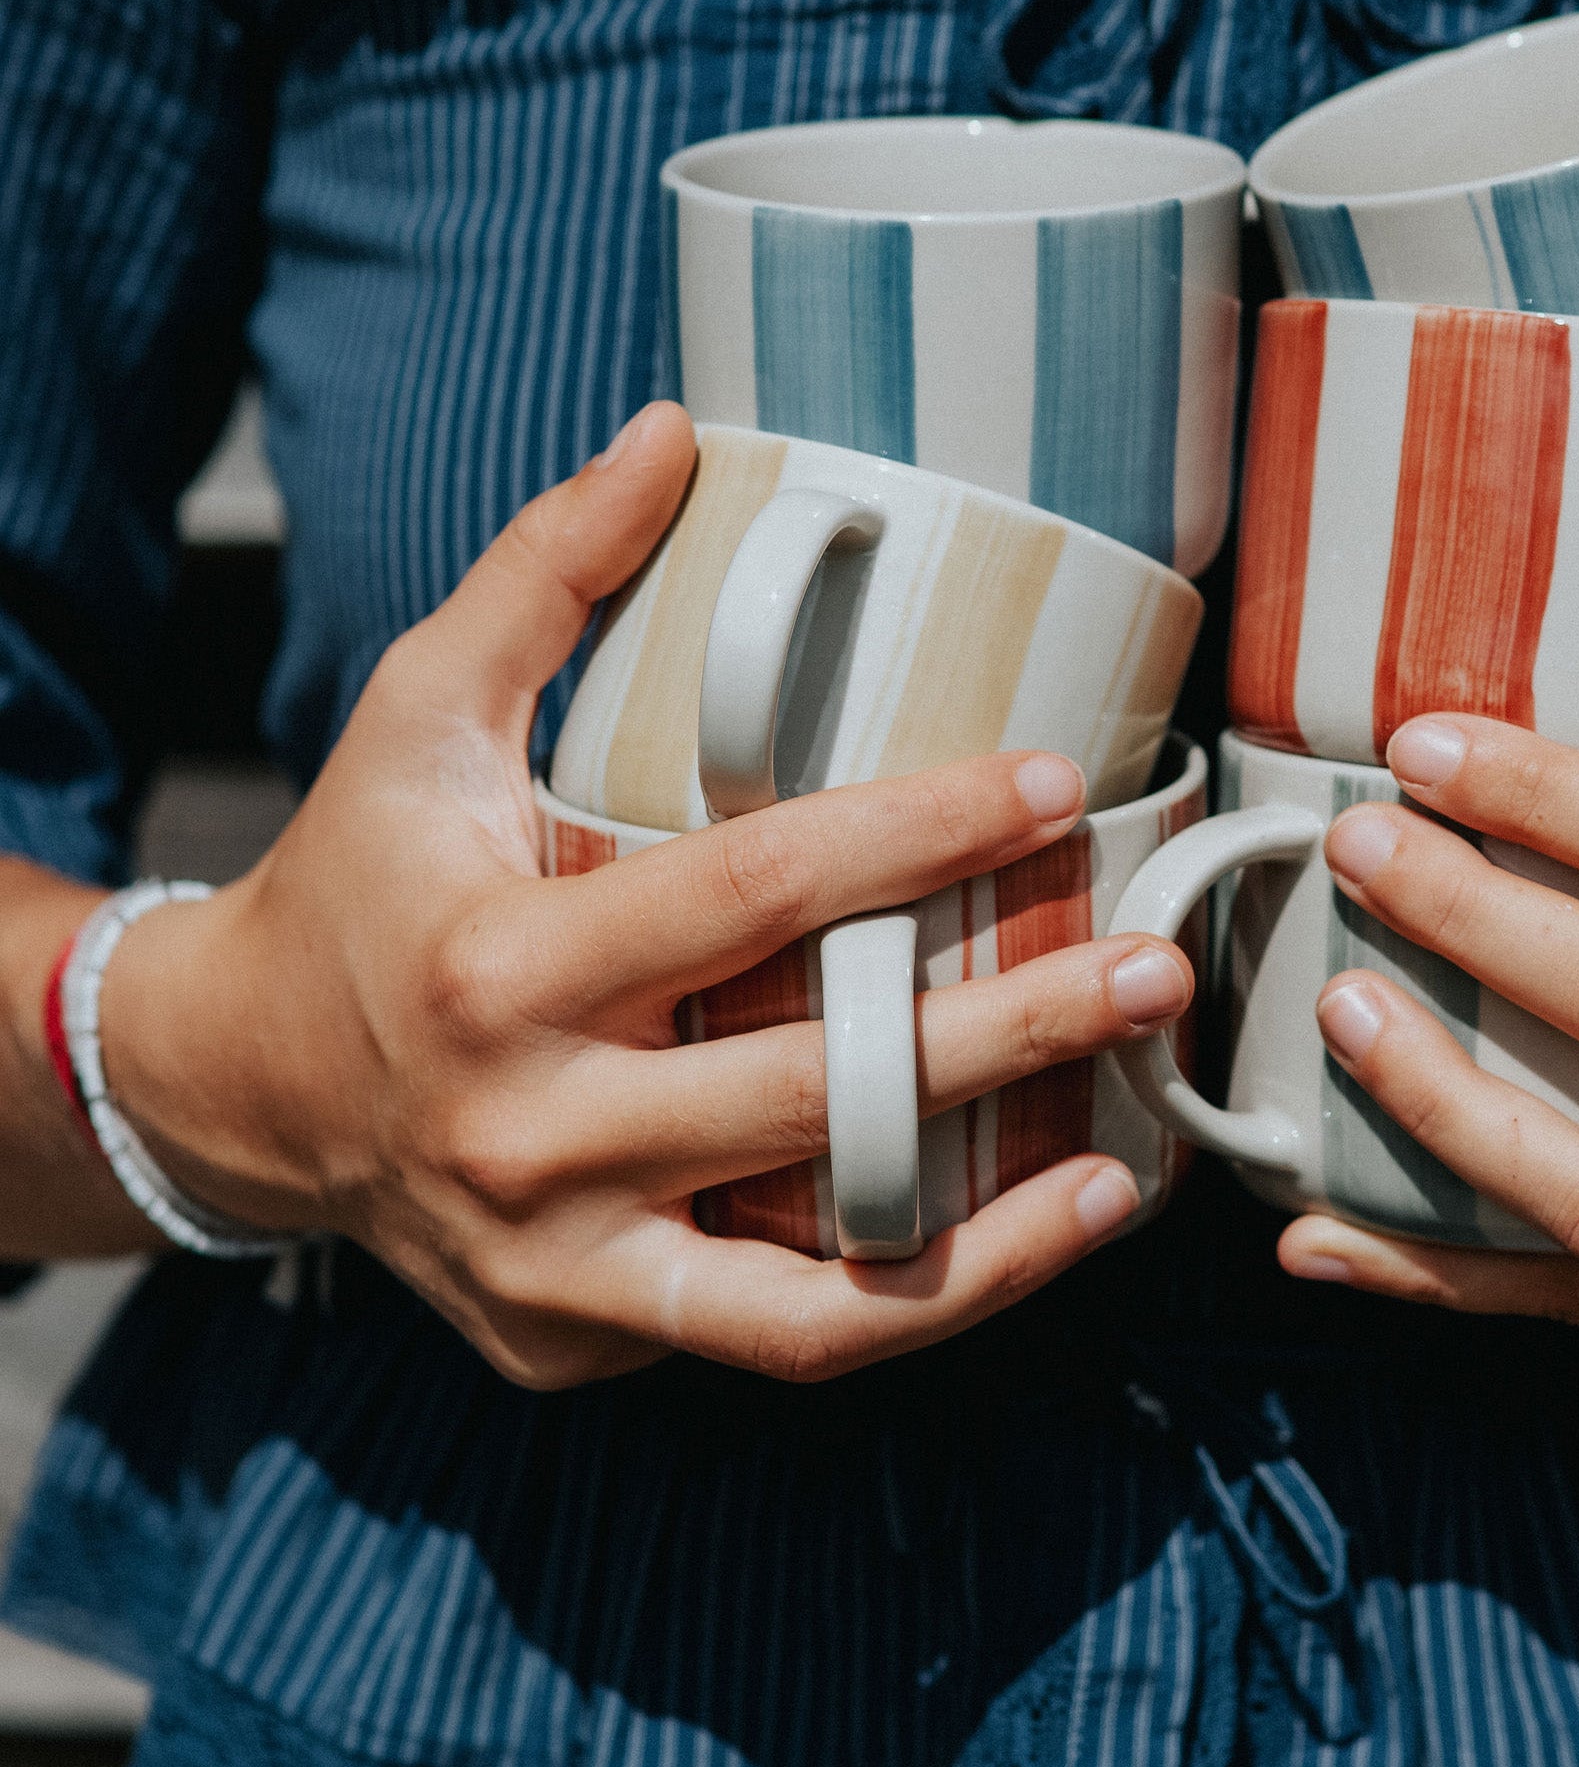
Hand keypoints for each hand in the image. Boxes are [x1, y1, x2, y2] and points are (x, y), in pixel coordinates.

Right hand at [97, 404, 1193, 1388]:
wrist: (234, 1092)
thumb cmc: (357, 878)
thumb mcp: (417, 707)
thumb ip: (546, 571)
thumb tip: (672, 431)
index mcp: (497, 963)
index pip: (747, 894)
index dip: (910, 836)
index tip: (1048, 784)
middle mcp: (528, 1130)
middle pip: (805, 1093)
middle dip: (1002, 1034)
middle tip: (1155, 971)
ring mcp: (555, 1263)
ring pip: (808, 1292)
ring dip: (992, 1238)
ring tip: (1133, 1165)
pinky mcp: (583, 1334)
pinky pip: (774, 1335)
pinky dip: (911, 1303)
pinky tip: (1031, 1235)